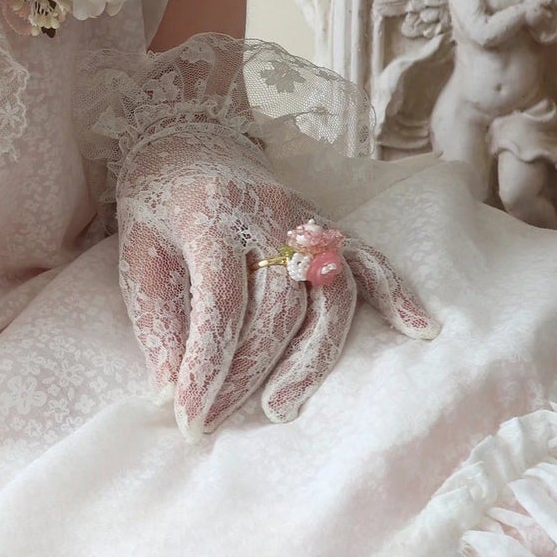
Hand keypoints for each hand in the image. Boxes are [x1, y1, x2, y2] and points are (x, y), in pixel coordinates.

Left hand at [117, 119, 435, 436]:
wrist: (185, 135)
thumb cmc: (155, 203)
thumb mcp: (138, 255)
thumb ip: (157, 321)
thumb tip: (170, 393)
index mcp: (212, 215)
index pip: (220, 303)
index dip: (207, 366)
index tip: (191, 417)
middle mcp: (268, 214)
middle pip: (279, 306)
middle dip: (251, 372)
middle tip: (224, 420)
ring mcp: (306, 217)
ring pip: (330, 293)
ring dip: (313, 358)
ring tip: (283, 408)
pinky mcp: (327, 223)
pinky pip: (370, 260)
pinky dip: (397, 294)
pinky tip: (418, 329)